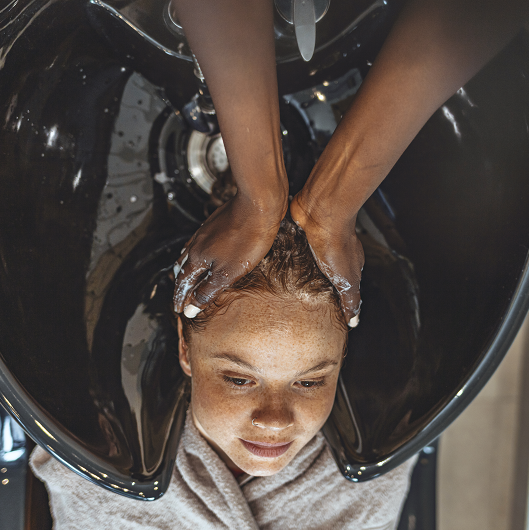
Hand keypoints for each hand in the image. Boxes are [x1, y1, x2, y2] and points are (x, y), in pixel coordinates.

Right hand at [173, 193, 285, 315]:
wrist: (258, 204)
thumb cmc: (247, 239)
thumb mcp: (228, 273)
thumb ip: (208, 291)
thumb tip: (191, 308)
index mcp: (197, 258)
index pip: (184, 283)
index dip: (181, 298)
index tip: (179, 309)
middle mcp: (196, 244)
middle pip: (182, 268)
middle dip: (181, 285)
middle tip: (181, 297)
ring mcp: (205, 232)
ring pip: (189, 254)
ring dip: (186, 269)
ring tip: (186, 277)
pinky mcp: (216, 224)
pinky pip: (199, 243)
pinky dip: (196, 254)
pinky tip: (205, 252)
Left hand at [290, 194, 363, 326]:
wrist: (320, 212)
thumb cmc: (337, 242)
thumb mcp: (347, 280)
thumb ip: (350, 299)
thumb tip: (353, 319)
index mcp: (347, 264)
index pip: (342, 286)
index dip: (333, 298)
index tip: (322, 312)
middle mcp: (331, 253)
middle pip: (322, 275)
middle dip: (312, 288)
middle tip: (299, 304)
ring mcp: (314, 243)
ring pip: (306, 263)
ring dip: (297, 274)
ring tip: (284, 290)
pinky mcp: (299, 235)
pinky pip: (292, 249)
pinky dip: (286, 258)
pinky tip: (278, 268)